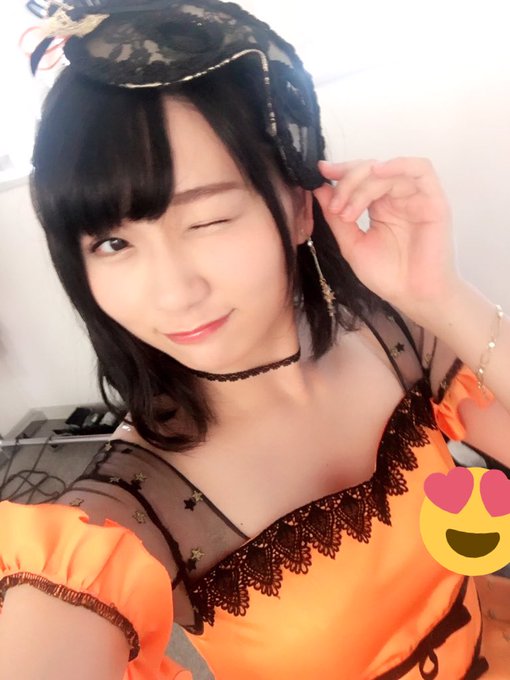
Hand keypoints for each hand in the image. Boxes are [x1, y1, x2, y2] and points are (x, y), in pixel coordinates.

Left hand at [313, 157, 460, 317]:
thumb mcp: (352, 244)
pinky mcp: (434, 201)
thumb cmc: (387, 275)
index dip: (341, 171)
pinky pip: (421, 169)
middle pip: (372, 169)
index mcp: (379, 206)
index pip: (360, 177)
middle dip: (347, 182)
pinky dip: (398, 164)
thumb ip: (336, 217)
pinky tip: (379, 173)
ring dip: (364, 184)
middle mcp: (397, 198)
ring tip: (349, 211)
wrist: (412, 296)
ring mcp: (416, 198)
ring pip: (389, 170)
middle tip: (335, 207)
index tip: (320, 173)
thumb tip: (319, 188)